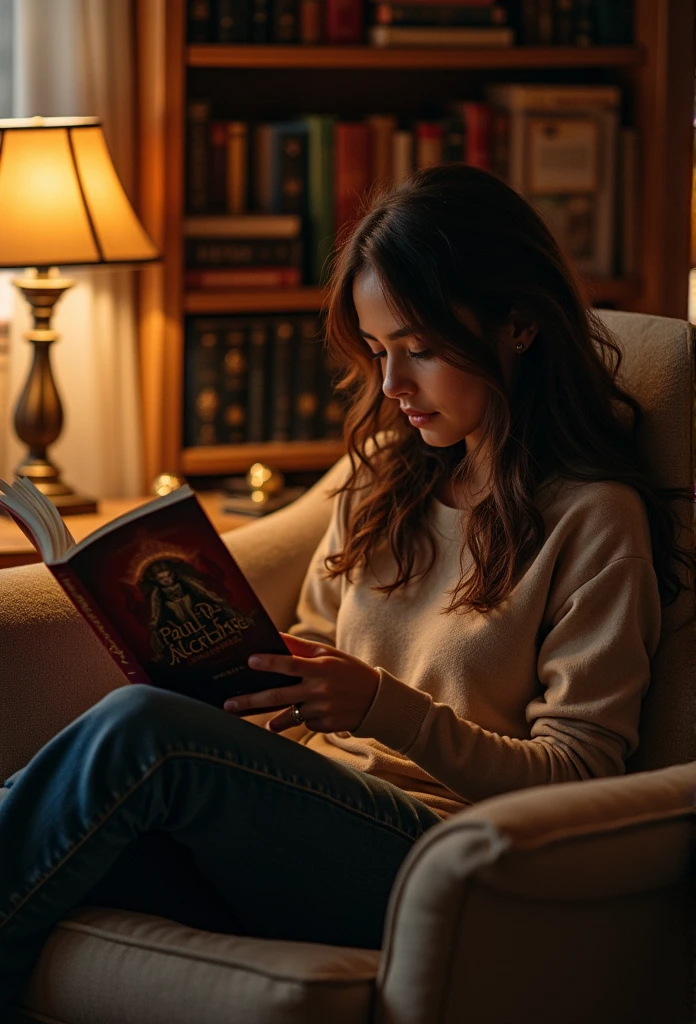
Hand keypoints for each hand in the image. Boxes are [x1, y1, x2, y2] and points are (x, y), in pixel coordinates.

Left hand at [223, 633, 379, 733]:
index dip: (271, 662)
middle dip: (251, 701)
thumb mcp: (330, 655)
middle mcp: (320, 690)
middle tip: (229, 704)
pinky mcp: (325, 726)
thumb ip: (301, 648)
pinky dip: (303, 717)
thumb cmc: (348, 671)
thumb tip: (275, 637)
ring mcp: (322, 711)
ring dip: (275, 718)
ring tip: (259, 720)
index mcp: (321, 668)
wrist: (377, 700)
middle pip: (279, 696)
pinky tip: (314, 712)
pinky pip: (304, 723)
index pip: (291, 664)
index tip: (250, 660)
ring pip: (289, 714)